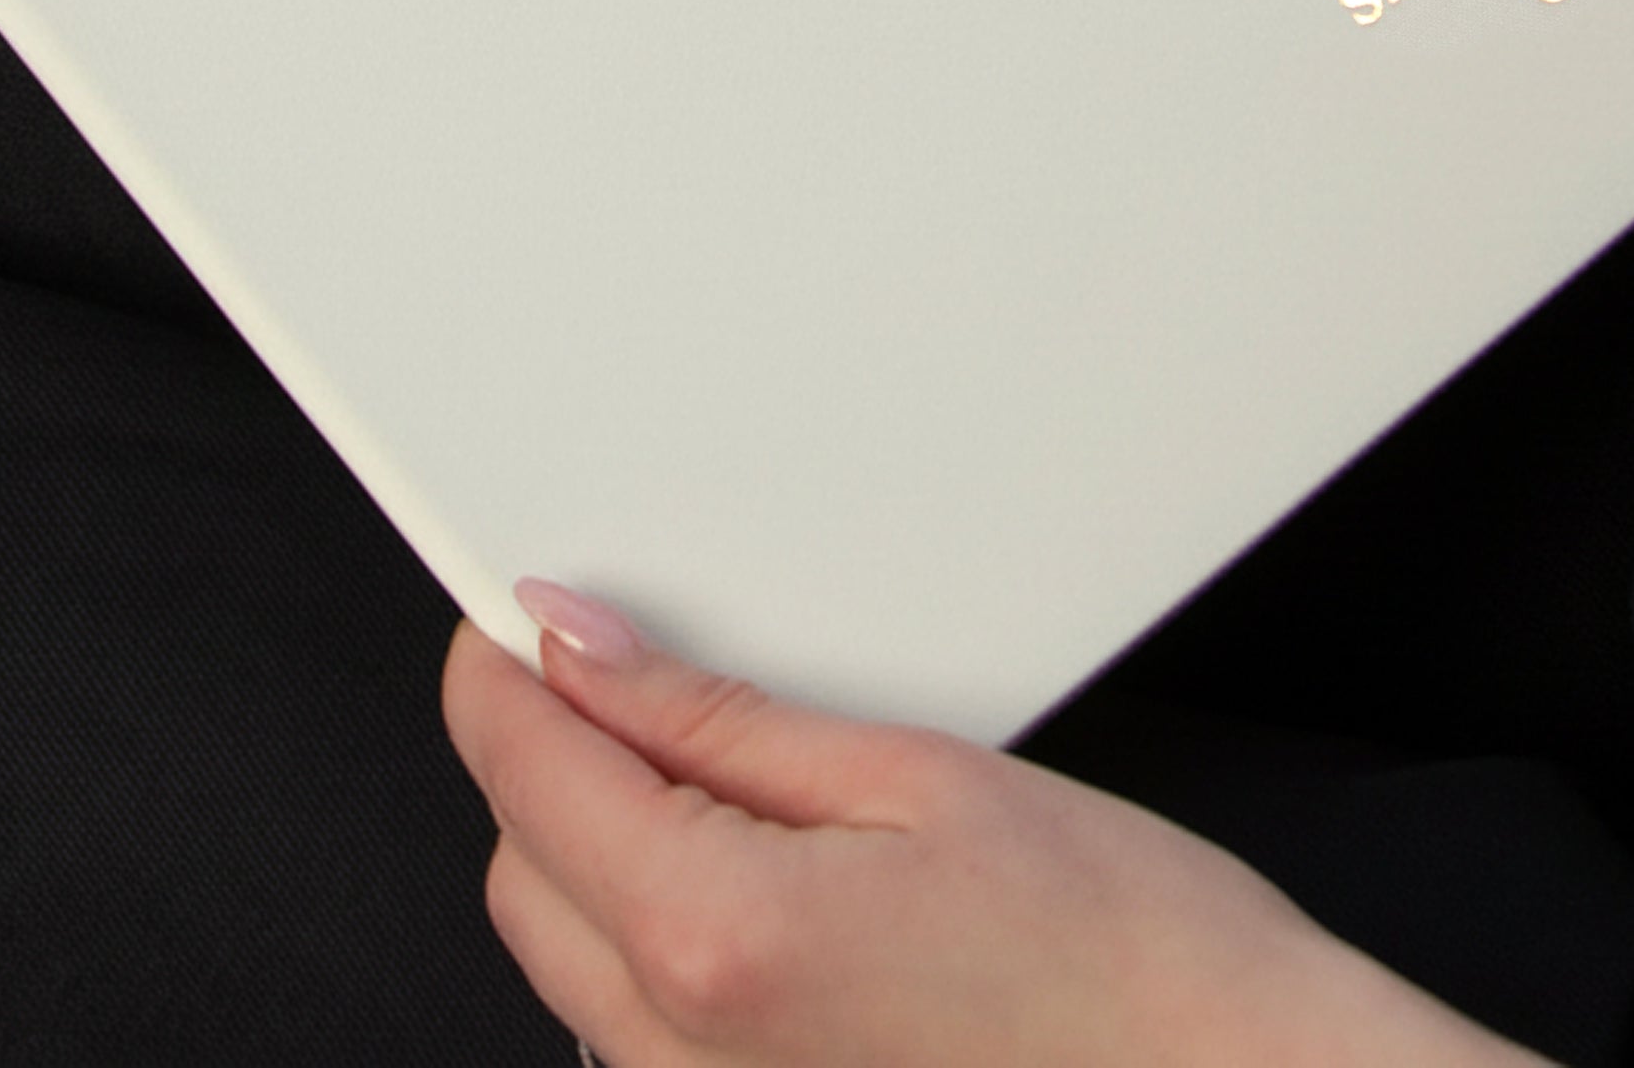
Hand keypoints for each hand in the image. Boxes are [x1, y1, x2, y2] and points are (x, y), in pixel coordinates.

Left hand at [443, 585, 1543, 1067]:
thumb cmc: (1130, 960)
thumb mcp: (919, 774)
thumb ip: (716, 715)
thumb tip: (575, 644)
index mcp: (715, 936)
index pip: (516, 764)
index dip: (504, 662)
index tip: (522, 610)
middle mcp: (686, 1053)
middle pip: (517, 865)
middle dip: (549, 757)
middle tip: (639, 672)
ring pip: (564, 955)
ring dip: (598, 854)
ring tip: (733, 784)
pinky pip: (636, 1029)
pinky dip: (656, 942)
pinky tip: (760, 887)